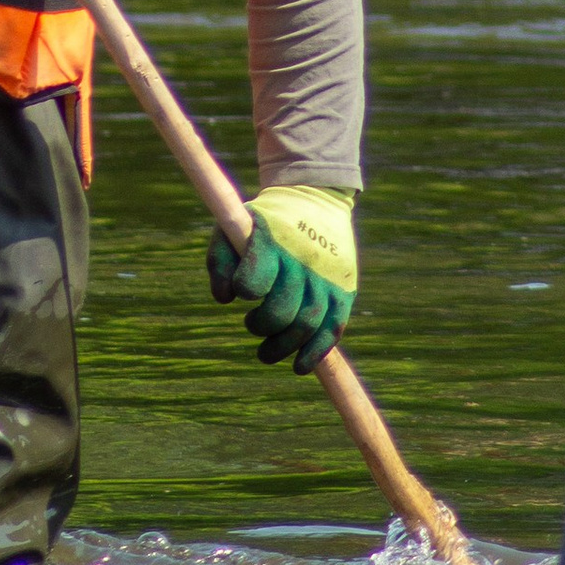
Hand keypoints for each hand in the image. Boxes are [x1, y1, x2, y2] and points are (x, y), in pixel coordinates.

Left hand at [206, 184, 358, 371]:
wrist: (314, 198)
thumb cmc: (264, 221)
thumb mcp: (235, 226)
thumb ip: (220, 261)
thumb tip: (225, 299)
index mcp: (271, 242)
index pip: (255, 277)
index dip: (245, 289)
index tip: (242, 293)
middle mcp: (301, 261)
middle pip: (282, 311)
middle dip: (262, 327)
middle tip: (251, 324)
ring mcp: (326, 277)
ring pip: (307, 325)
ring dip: (283, 346)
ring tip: (266, 351)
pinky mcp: (344, 291)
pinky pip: (332, 330)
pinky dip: (315, 353)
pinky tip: (299, 366)